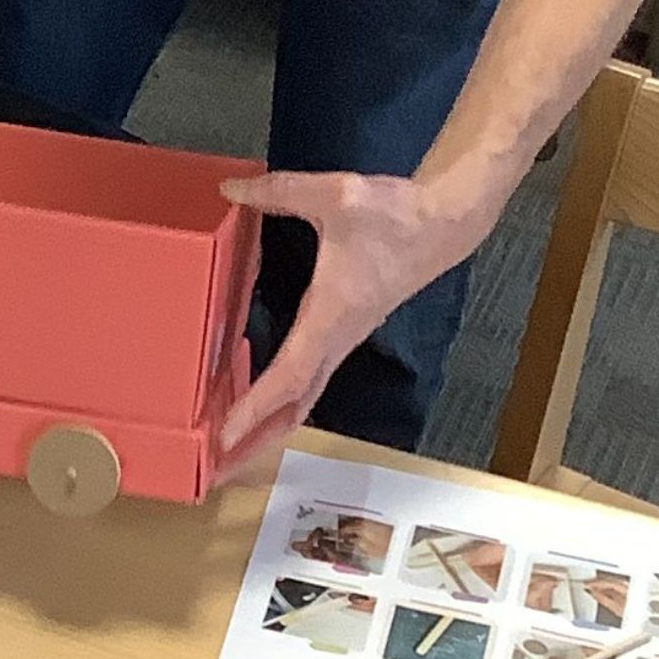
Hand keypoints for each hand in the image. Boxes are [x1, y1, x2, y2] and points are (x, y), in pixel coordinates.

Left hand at [211, 166, 487, 469]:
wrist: (444, 222)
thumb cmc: (396, 214)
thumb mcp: (336, 194)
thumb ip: (280, 192)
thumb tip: (231, 189)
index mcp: (330, 317)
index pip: (287, 376)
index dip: (253, 407)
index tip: (221, 435)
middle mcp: (335, 339)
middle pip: (292, 407)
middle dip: (255, 440)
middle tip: (214, 469)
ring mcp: (340, 340)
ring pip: (301, 397)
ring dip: (266, 425)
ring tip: (227, 448)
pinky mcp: (341, 332)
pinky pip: (306, 379)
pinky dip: (280, 400)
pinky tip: (256, 401)